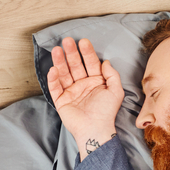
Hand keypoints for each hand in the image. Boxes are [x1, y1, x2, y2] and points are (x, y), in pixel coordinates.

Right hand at [47, 38, 123, 159]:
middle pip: (75, 65)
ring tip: (57, 50)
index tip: (83, 41)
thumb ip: (112, 75)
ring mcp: (71, 91)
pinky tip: (54, 69)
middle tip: (67, 41)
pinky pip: (55, 87)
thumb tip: (105, 61)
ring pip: (64, 73)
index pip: (91, 63)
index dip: (87, 53)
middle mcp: (83, 84)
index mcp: (96, 82)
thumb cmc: (106, 112)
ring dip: (60, 62)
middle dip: (71, 53)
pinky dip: (53, 79)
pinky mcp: (61, 100)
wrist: (95, 129)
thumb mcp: (116, 91)